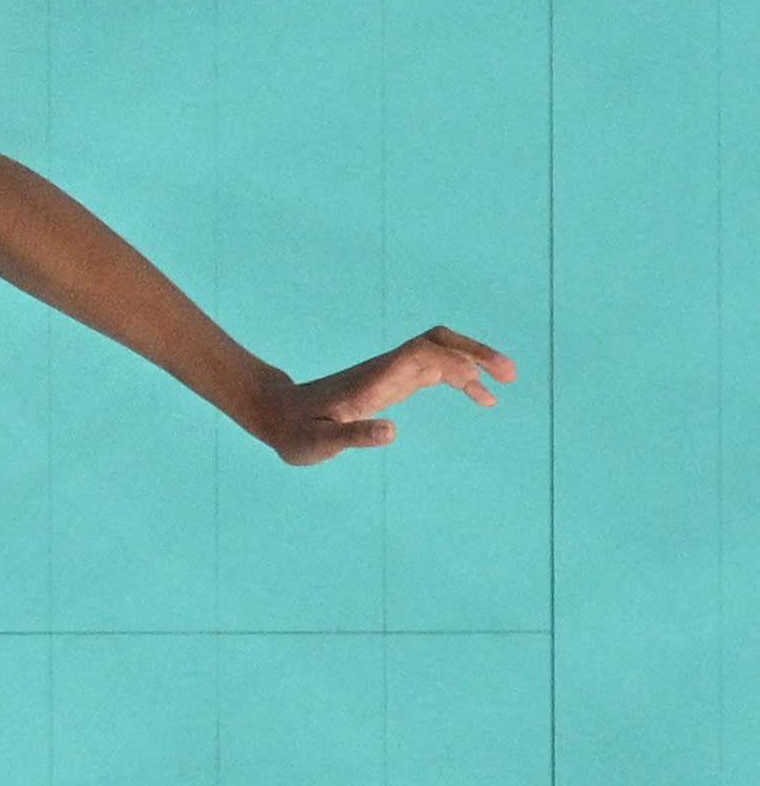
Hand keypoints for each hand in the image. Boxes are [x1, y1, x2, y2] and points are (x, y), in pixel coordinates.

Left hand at [245, 326, 516, 466]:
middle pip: (435, 341)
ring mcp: (390, 373)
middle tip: (508, 371)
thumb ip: (352, 437)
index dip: (448, 360)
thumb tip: (392, 432)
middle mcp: (384, 369)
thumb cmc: (295, 432)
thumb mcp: (317, 443)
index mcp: (371, 379)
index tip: (475, 383)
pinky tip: (483, 398)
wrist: (277, 414)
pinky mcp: (393, 383)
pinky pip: (435, 370)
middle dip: (472, 350)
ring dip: (473, 361)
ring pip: (439, 352)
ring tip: (504, 386)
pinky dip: (462, 378)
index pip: (417, 353)